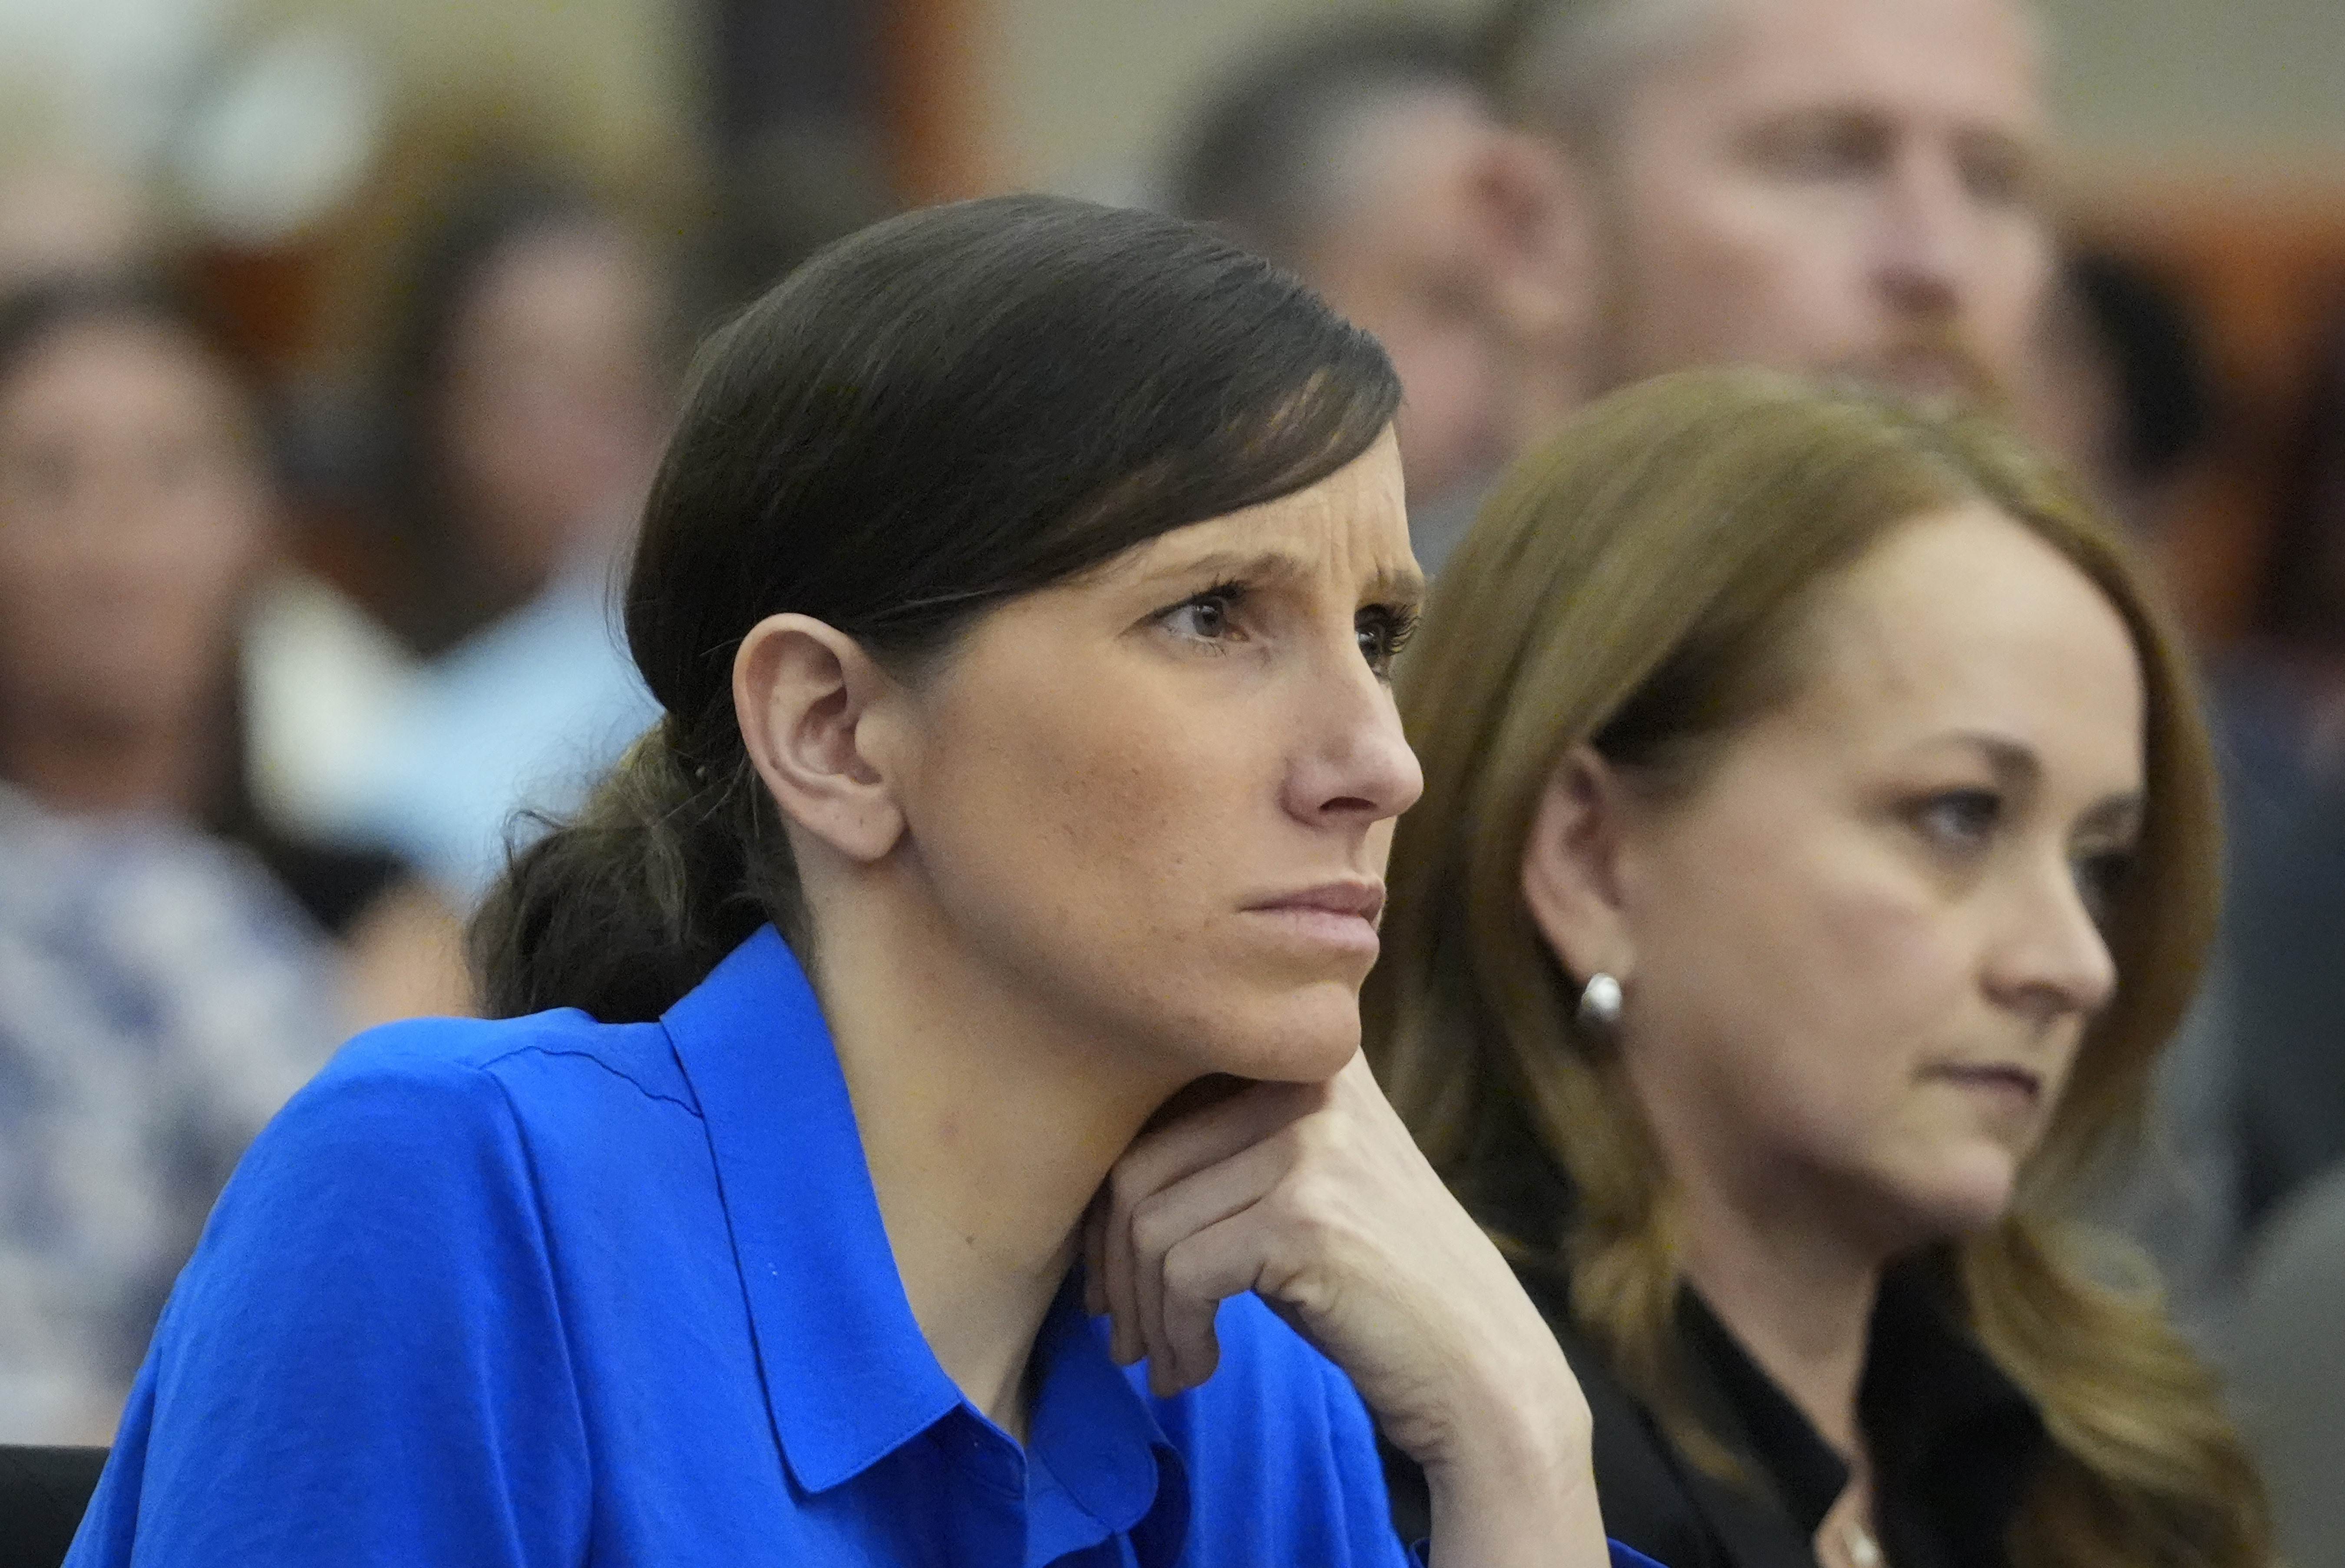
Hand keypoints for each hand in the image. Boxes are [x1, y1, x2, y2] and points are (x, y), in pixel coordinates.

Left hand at [1082, 1052, 1590, 1485]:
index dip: (1113, 1193)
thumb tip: (1098, 1177)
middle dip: (1111, 1262)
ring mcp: (1312, 1144)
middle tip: (1120, 1330)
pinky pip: (1182, 1274)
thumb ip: (1228, 1148)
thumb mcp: (1307, 1185)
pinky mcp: (1307, 1217)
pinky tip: (1198, 1369)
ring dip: (1141, 1312)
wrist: (1484, 1374)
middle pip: (1137, 1162)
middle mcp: (1311, 1078)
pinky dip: (1175, 1335)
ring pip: (1148, 1222)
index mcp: (1308, 1057)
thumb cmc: (1378, 1288)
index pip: (1158, 1097)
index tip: (1116, 1267)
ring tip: (1162, 1361)